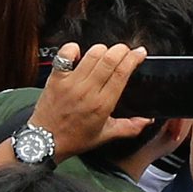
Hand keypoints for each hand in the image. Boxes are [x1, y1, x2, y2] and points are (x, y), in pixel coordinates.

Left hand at [29, 43, 154, 159]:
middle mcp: (87, 91)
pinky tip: (79, 54)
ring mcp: (71, 83)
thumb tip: (147, 121)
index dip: (133, 58)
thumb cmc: (73, 139)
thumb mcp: (105, 136)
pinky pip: (65, 54)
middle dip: (122, 49)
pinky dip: (74, 49)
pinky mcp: (56, 78)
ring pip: (92, 54)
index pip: (122, 72)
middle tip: (126, 51)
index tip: (139, 53)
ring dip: (103, 49)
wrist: (45, 142)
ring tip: (105, 54)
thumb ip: (129, 127)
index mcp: (102, 104)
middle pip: (110, 58)